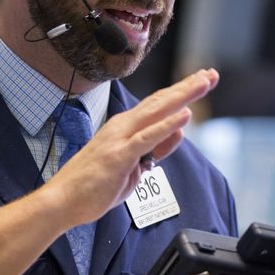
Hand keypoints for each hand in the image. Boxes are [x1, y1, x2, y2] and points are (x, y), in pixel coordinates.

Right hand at [44, 67, 218, 226]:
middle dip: (188, 87)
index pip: (159, 104)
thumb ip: (156, 149)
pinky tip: (184, 116)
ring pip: (157, 112)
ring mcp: (120, 138)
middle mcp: (123, 126)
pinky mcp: (120, 155)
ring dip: (182, 96)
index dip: (182, 91)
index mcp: (125, 127)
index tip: (202, 80)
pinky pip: (147, 137)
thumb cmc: (93, 185)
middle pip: (161, 101)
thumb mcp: (134, 166)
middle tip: (211, 73)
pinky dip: (166, 125)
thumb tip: (180, 133)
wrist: (63, 200)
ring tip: (204, 82)